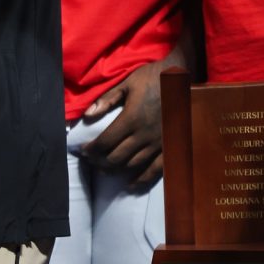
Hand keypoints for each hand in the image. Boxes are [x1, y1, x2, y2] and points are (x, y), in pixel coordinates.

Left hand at [80, 53, 180, 186]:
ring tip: (104, 169)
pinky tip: (130, 184)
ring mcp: (157, 143)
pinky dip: (141, 180)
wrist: (180, 79)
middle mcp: (143, 134)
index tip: (83, 150)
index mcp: (131, 118)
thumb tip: (86, 116)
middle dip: (99, 161)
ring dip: (115, 170)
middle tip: (91, 161)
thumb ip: (106, 100)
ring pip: (132, 164)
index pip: (105, 141)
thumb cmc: (151, 78)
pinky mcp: (169, 147)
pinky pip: (155, 170)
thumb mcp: (126, 84)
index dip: (91, 149)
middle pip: (116, 157)